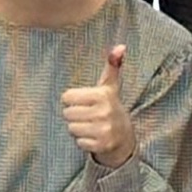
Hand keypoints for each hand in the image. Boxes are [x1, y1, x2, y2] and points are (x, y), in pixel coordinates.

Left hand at [59, 43, 134, 166]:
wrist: (125, 136)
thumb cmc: (110, 106)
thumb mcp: (110, 86)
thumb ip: (112, 65)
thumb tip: (120, 46)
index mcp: (102, 95)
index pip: (67, 97)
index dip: (72, 99)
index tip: (84, 101)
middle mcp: (104, 112)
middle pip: (67, 113)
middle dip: (74, 114)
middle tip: (87, 114)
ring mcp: (104, 130)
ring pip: (71, 128)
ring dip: (77, 128)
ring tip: (90, 125)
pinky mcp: (102, 145)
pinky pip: (79, 142)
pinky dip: (83, 141)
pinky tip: (93, 137)